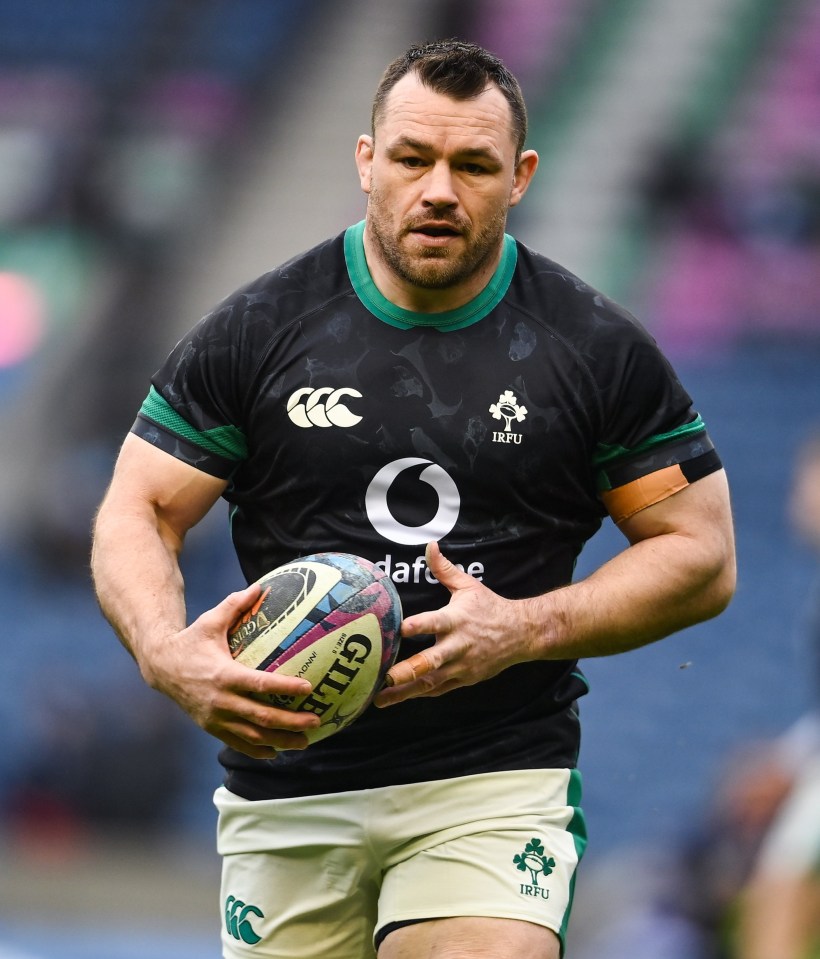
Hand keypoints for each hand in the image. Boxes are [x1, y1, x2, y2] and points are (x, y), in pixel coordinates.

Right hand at [142, 584, 319, 758]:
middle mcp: (220, 701)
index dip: (285, 687)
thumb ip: (235, 604)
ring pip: (252, 736)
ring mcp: (215, 718)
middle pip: (261, 717)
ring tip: (304, 742)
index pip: (260, 684)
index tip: (308, 688)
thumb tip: (260, 585)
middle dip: (291, 722)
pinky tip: (277, 752)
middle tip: (316, 720)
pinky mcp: (211, 728)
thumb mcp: (210, 620)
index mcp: (224, 675)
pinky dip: (258, 751)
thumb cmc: (191, 641)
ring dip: (280, 741)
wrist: (160, 667)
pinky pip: (237, 744)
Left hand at [374, 542, 535, 706]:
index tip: (401, 628)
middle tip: (384, 677)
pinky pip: (439, 690)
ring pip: (431, 682)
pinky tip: (399, 698)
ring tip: (380, 699)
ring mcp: (461, 666)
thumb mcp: (468, 586)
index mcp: (457, 620)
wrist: (521, 634)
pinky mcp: (464, 679)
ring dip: (405, 691)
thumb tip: (429, 546)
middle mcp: (458, 646)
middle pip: (431, 661)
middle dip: (407, 670)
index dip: (418, 626)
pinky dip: (420, 694)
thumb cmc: (490, 608)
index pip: (436, 623)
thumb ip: (444, 569)